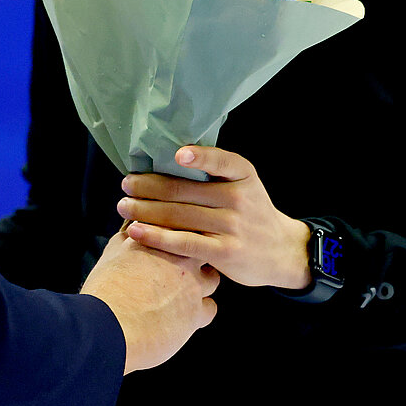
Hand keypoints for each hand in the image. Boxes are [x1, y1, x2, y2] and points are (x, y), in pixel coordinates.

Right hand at [80, 230, 218, 372]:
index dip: (179, 238)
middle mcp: (180, 256)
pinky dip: (200, 312)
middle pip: (201, 251)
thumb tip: (131, 235)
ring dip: (200, 285)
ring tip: (182, 295)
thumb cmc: (105, 292)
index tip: (173, 248)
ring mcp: (191, 283)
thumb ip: (126, 240)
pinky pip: (210, 308)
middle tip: (180, 270)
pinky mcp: (196, 312)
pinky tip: (184, 316)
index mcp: (160, 238)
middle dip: (194, 259)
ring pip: (211, 279)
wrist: (108, 325)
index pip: (181, 229)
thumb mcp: (112, 253)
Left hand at [118, 145, 310, 290]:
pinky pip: (183, 242)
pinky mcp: (224, 252)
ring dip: (145, 210)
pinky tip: (136, 231)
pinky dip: (156, 236)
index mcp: (243, 175)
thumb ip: (216, 174)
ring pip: (179, 216)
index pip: (221, 160)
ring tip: (123, 206)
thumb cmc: (252, 213)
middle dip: (149, 186)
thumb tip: (168, 160)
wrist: (282, 251)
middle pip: (184, 190)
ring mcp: (232, 226)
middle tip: (126, 184)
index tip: (177, 153)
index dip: (199, 156)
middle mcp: (238, 198)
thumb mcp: (244, 185)